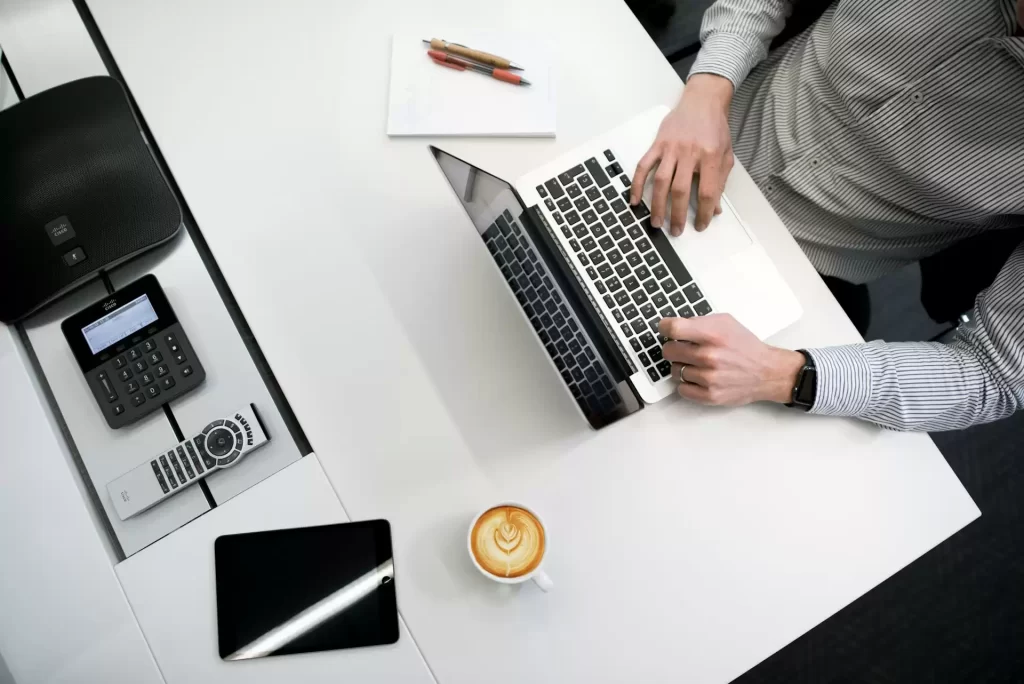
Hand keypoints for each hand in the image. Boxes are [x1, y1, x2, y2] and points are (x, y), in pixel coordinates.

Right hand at [631, 74, 734, 235]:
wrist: (703, 101)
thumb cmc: (715, 128)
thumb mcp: (725, 154)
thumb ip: (720, 181)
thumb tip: (715, 207)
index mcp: (710, 156)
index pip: (706, 191)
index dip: (704, 212)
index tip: (702, 225)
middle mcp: (689, 152)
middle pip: (680, 190)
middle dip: (678, 214)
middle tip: (676, 230)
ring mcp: (671, 148)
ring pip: (661, 182)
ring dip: (657, 205)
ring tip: (656, 222)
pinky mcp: (657, 144)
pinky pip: (643, 166)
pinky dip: (636, 184)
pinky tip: (634, 200)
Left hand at [659, 314, 804, 405]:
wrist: (766, 372)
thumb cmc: (745, 346)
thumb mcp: (725, 323)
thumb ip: (699, 322)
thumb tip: (674, 326)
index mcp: (712, 334)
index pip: (673, 328)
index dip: (664, 327)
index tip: (665, 329)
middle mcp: (709, 356)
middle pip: (668, 351)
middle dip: (673, 348)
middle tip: (684, 349)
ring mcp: (709, 378)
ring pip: (674, 371)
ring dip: (682, 367)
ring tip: (697, 364)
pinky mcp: (709, 395)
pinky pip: (681, 389)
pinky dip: (687, 384)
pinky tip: (698, 377)